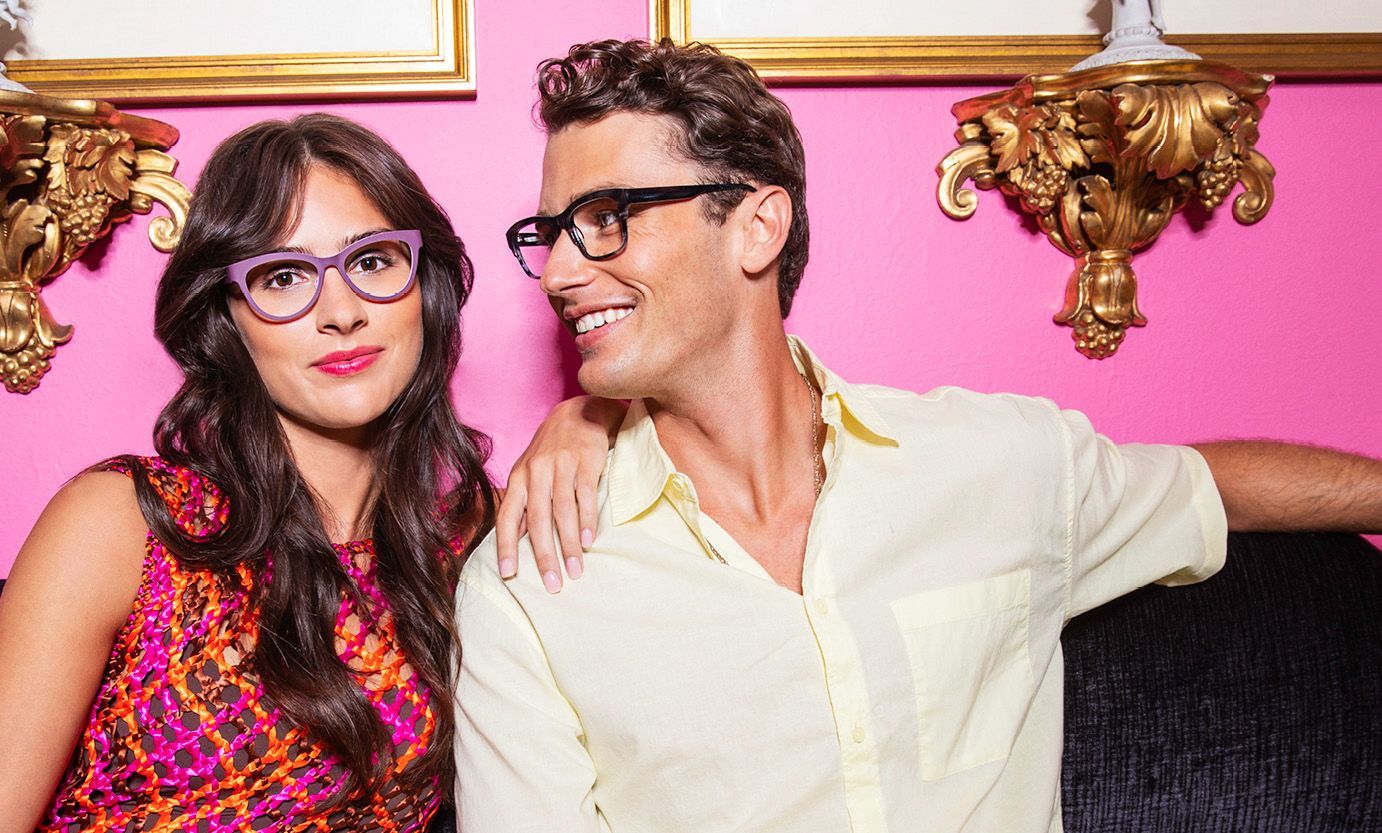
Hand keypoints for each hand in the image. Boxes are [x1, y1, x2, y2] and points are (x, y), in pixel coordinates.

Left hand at [496, 396, 625, 591]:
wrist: (580, 411)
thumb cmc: (553, 449)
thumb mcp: (530, 471)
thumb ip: (524, 503)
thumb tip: (516, 539)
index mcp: (518, 478)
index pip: (507, 517)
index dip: (506, 547)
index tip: (509, 575)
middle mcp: (535, 472)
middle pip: (537, 520)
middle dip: (544, 556)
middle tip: (552, 584)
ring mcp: (561, 465)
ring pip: (561, 511)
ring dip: (569, 545)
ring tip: (575, 571)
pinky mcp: (586, 460)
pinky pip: (584, 494)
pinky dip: (586, 519)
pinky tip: (589, 541)